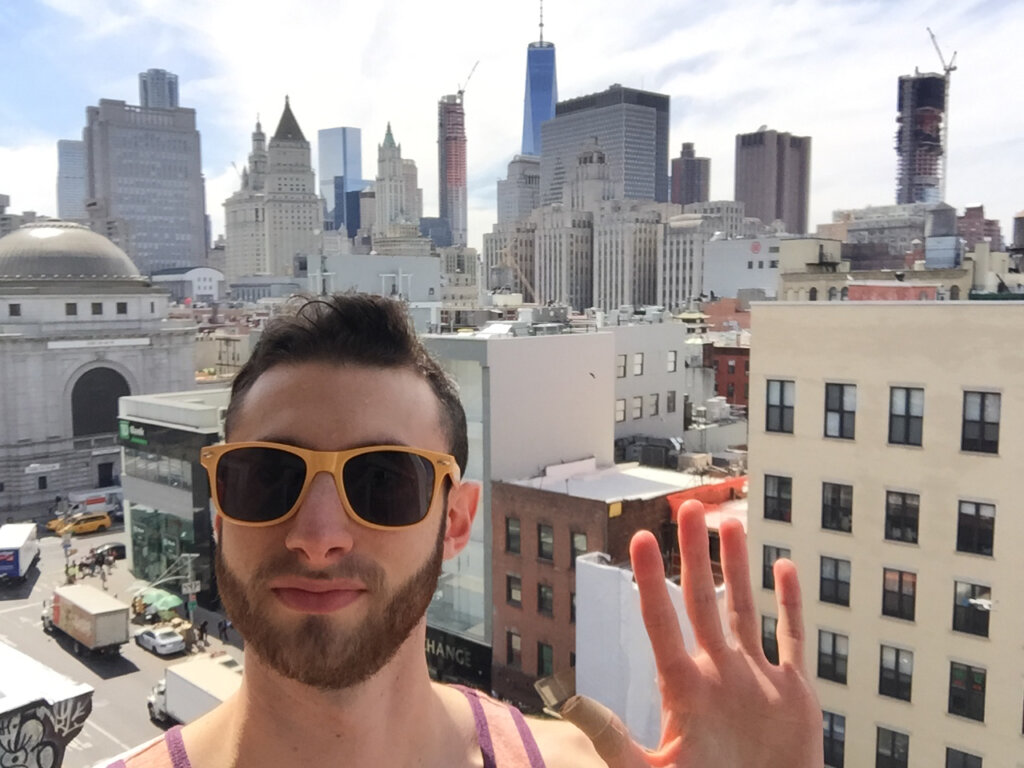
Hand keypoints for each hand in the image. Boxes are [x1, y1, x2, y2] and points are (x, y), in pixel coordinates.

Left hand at [562, 499, 822, 767]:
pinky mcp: (793, 694)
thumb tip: (567, 704)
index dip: (649, 579)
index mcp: (683, 689)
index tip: (638, 538)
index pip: (661, 620)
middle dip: (694, 554)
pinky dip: (792, 605)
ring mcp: (755, 679)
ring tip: (729, 524)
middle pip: (701, 600)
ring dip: (738, 567)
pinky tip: (786, 568)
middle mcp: (717, 674)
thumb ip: (612, 741)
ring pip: (744, 609)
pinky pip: (792, 639)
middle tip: (688, 507)